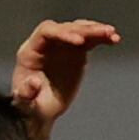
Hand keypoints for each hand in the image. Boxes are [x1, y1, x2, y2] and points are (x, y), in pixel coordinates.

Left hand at [10, 18, 120, 133]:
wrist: (40, 111)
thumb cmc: (28, 107)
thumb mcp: (24, 104)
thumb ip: (26, 94)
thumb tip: (34, 82)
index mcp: (30, 51)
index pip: (46, 31)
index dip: (63, 33)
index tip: (79, 41)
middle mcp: (47, 44)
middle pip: (66, 28)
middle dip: (84, 30)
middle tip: (102, 34)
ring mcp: (62, 46)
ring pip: (80, 30)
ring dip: (96, 30)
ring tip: (112, 34)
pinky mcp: (76, 52)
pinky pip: (89, 40)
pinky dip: (101, 39)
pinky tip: (114, 40)